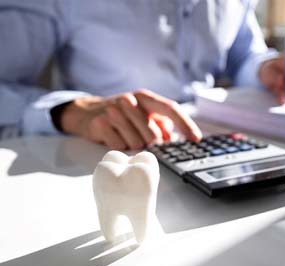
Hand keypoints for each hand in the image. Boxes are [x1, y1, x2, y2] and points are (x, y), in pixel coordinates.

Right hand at [58, 89, 201, 149]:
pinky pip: (120, 147)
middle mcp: (130, 101)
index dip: (185, 124)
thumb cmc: (122, 115)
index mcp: (145, 97)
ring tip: (125, 135)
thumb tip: (172, 140)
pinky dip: (120, 147)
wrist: (87, 112)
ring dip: (134, 146)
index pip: (170, 108)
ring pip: (137, 143)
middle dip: (151, 144)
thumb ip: (161, 124)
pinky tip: (114, 137)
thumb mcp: (143, 114)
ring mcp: (113, 111)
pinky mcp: (100, 124)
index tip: (196, 139)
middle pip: (153, 135)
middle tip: (142, 140)